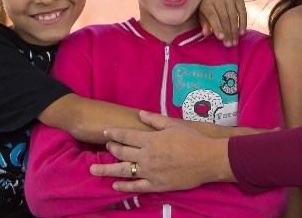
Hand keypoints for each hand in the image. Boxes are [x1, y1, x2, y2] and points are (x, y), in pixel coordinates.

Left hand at [89, 111, 233, 191]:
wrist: (208, 159)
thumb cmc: (193, 140)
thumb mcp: (174, 125)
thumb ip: (155, 120)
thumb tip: (140, 114)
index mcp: (151, 140)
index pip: (126, 136)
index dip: (114, 134)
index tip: (105, 133)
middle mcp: (147, 156)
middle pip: (122, 152)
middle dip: (111, 148)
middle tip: (104, 147)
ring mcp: (151, 172)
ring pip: (124, 171)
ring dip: (107, 169)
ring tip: (94, 169)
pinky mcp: (157, 185)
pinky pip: (137, 188)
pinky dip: (124, 187)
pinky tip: (115, 185)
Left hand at [198, 0, 246, 45]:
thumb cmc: (208, 12)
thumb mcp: (203, 18)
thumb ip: (204, 25)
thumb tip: (206, 33)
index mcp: (206, 3)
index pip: (212, 16)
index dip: (217, 27)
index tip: (221, 38)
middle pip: (224, 17)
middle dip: (227, 32)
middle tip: (229, 44)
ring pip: (234, 16)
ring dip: (235, 31)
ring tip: (235, 42)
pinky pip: (243, 12)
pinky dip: (243, 23)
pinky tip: (242, 33)